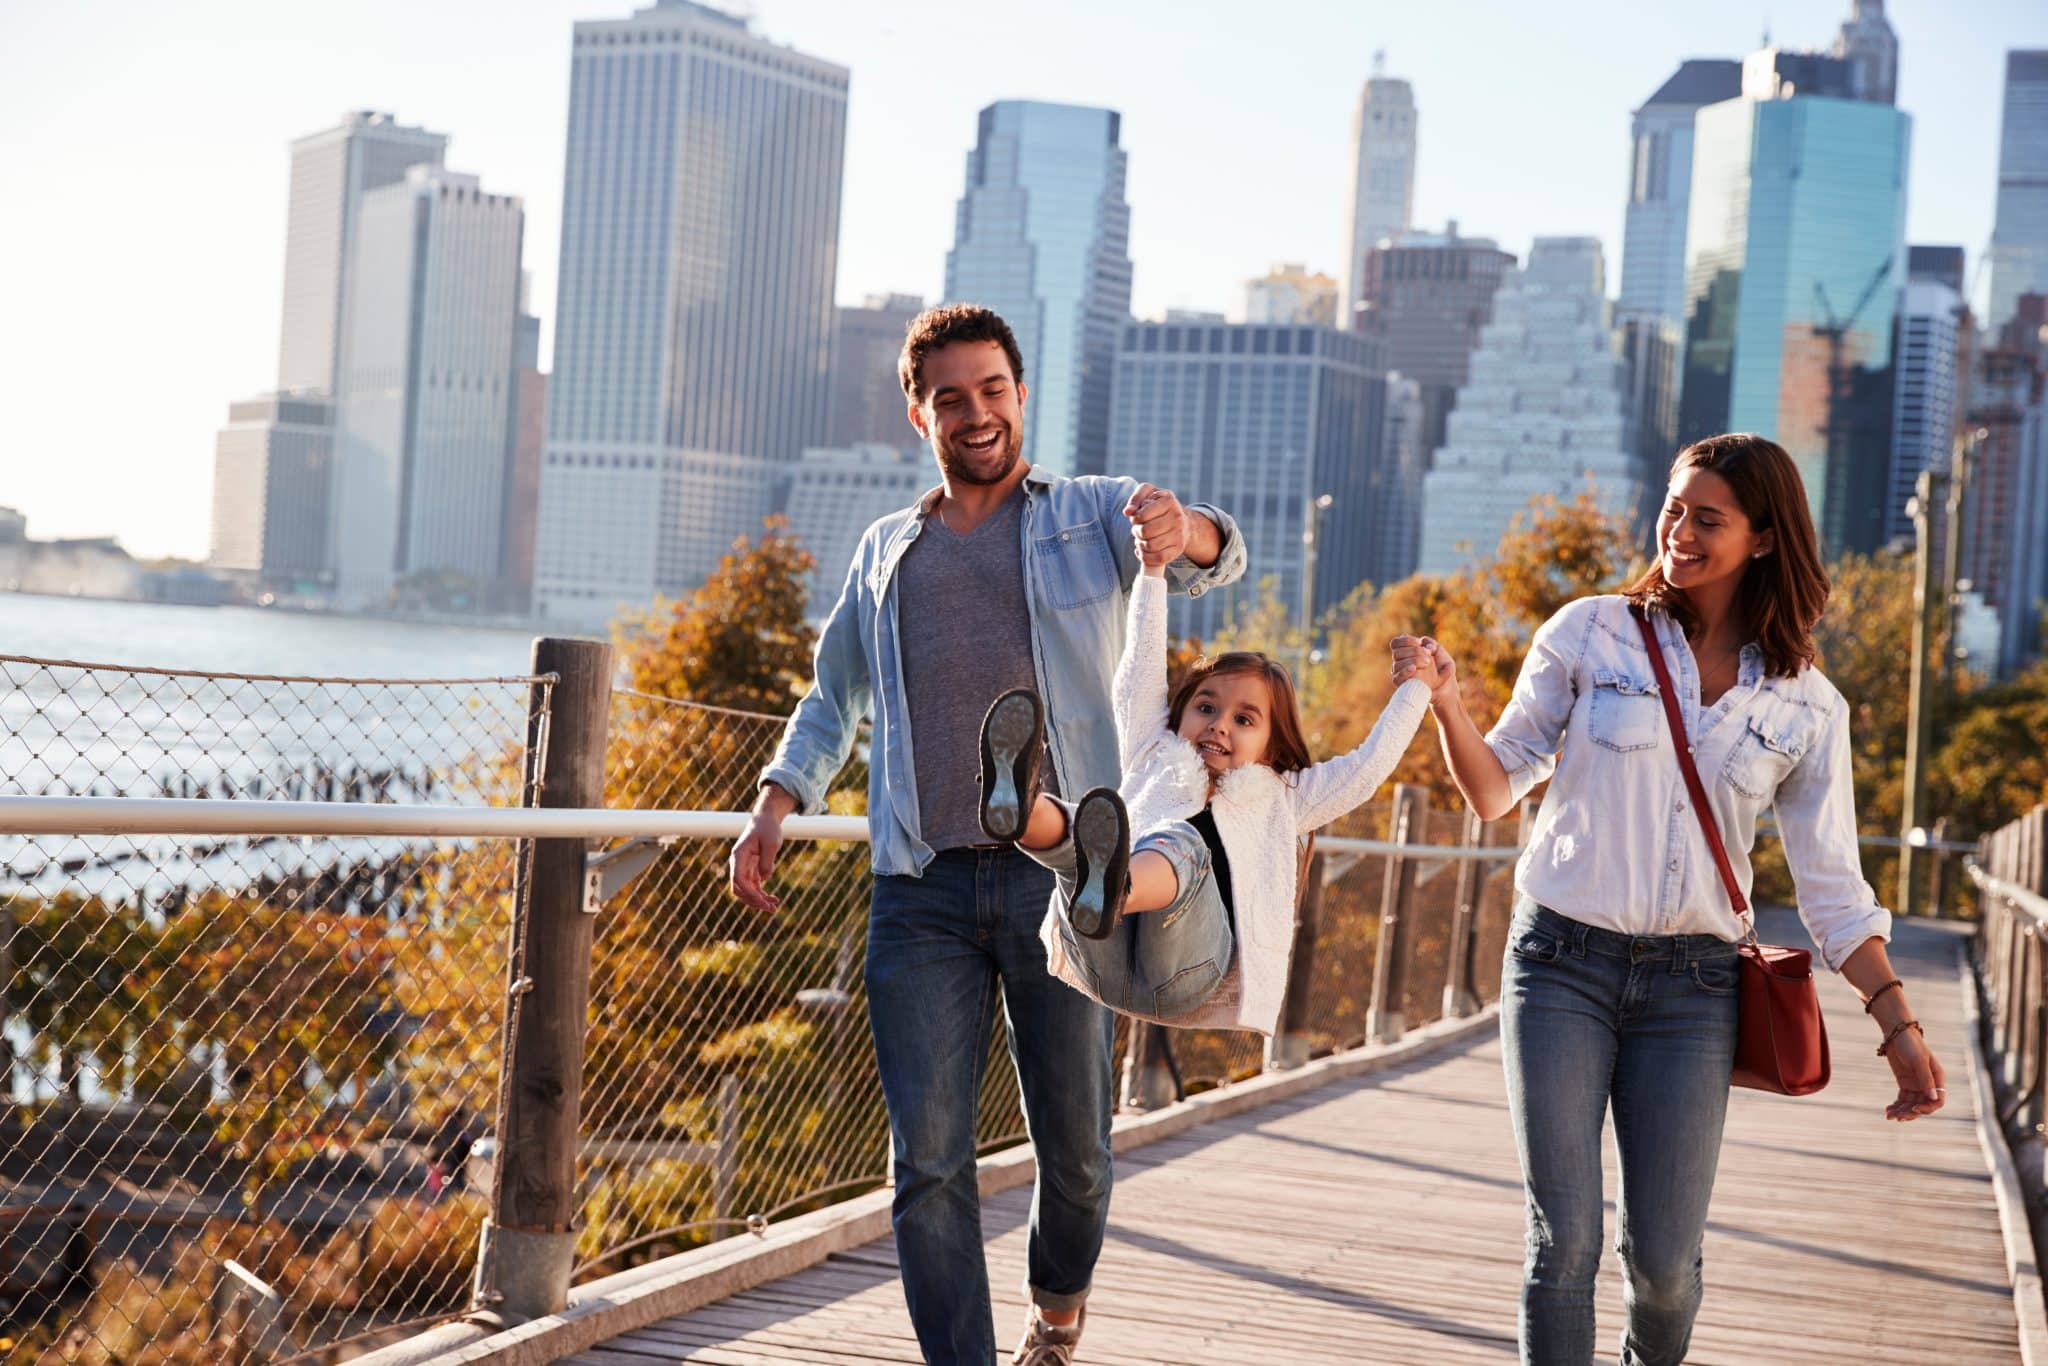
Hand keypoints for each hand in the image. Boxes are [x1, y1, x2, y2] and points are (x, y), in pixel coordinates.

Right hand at [729, 788, 792, 911]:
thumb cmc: (768, 829)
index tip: (762, 901)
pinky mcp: (751, 869)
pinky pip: (754, 887)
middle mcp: (738, 863)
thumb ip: (767, 861)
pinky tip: (773, 900)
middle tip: (770, 908)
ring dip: (758, 900)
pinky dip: (761, 894)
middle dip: (753, 901)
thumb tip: (764, 879)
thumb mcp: (771, 843)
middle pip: (740, 889)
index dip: (749, 893)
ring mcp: (743, 867)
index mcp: (738, 855)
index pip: (738, 879)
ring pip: (747, 891)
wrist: (766, 820)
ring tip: (774, 907)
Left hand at [1124, 484, 1188, 566]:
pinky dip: (1146, 557)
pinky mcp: (1179, 549)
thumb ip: (1136, 497)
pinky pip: (1159, 558)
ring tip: (1141, 539)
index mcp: (1169, 501)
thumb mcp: (1149, 493)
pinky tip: (1142, 551)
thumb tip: (1128, 512)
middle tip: (1138, 529)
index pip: (1142, 515)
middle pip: (1145, 532)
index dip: (1135, 519)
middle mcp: (1177, 517)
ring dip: (1140, 544)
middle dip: (1136, 532)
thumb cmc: (1159, 506)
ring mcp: (1179, 534)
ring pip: (1151, 546)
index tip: (1137, 518)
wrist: (1182, 521)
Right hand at [1390, 634, 1440, 690]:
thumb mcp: (1440, 653)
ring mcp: (1399, 674)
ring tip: (1427, 662)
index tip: (1419, 643)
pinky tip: (1414, 669)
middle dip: (1414, 650)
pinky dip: (1405, 671)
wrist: (1445, 687)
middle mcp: (1399, 663)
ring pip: (1397, 664)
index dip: (1406, 640)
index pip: (1396, 643)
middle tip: (1428, 654)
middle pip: (1397, 652)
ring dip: (1414, 660)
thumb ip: (1432, 644)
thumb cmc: (1441, 669)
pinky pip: (1397, 677)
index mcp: (1405, 653)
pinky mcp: (1402, 685)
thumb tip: (1424, 643)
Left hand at [1880, 1026, 1945, 1120]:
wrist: (1896, 1034)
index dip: (1928, 1107)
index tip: (1914, 1108)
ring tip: (1889, 1116)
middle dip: (1911, 1112)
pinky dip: (1896, 1106)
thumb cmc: (1910, 1044)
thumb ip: (1926, 1079)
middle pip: (1923, 1105)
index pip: (1938, 1100)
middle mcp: (1929, 1084)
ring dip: (1902, 1111)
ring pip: (1912, 1104)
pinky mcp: (1905, 1084)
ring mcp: (1916, 1085)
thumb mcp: (1918, 1060)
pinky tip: (1888, 1110)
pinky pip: (1903, 1100)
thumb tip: (1933, 1098)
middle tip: (1897, 1117)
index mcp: (1937, 1079)